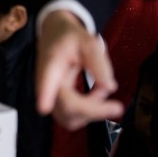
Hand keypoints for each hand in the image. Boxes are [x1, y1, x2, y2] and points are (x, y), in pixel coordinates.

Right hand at [35, 10, 122, 129]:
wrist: (55, 37)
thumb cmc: (70, 38)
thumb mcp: (88, 43)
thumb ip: (99, 63)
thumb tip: (110, 88)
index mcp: (51, 64)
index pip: (47, 81)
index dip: (45, 96)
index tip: (44, 107)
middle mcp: (45, 84)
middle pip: (66, 108)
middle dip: (94, 110)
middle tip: (113, 99)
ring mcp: (49, 97)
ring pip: (69, 119)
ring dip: (92, 111)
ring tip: (100, 90)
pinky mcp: (56, 105)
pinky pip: (71, 119)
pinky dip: (88, 113)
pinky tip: (94, 96)